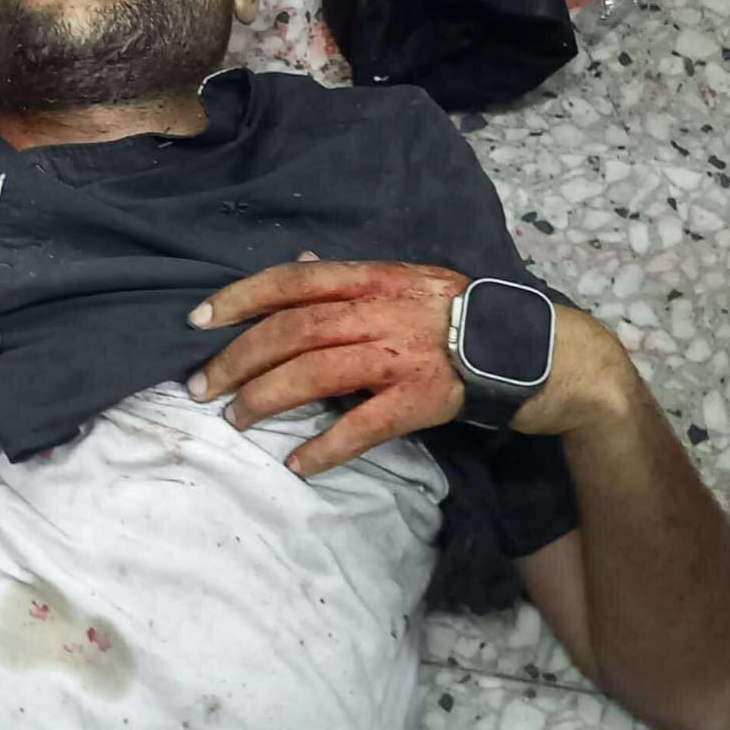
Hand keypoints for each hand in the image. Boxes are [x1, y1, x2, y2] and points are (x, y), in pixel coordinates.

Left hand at [185, 260, 467, 475]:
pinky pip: (363, 425)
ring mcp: (400, 355)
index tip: (199, 321)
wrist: (530, 350)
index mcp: (372, 278)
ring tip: (236, 420)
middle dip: (238, 359)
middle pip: (292, 330)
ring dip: (266, 398)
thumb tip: (299, 265)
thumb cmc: (454, 314)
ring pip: (316, 373)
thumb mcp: (404, 280)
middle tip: (201, 387)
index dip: (240, 298)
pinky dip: (326, 446)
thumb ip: (350, 279)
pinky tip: (298, 463)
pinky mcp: (421, 399)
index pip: (293, 281)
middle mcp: (380, 311)